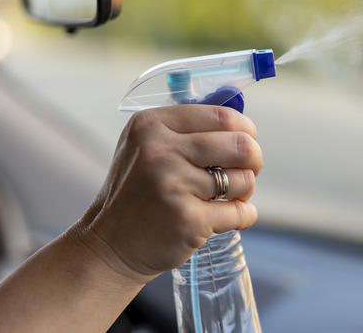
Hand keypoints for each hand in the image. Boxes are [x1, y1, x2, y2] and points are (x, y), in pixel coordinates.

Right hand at [74, 105, 262, 283]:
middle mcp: (160, 151)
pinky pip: (241, 212)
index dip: (245, 131)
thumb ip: (187, 131)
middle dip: (253, 161)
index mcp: (151, 125)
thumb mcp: (147, 148)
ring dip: (244, 192)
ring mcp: (173, 185)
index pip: (223, 116)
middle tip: (243, 174)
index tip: (244, 145)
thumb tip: (243, 126)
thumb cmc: (139, 194)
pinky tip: (226, 218)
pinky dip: (244, 216)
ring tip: (225, 199)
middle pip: (242, 145)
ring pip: (244, 180)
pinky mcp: (188, 219)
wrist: (109, 247)